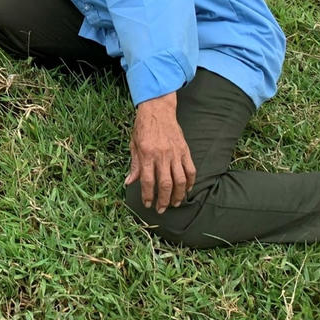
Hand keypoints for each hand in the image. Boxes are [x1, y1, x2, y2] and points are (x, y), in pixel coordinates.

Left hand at [125, 92, 195, 212]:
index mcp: (146, 154)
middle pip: (165, 184)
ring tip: (174, 203)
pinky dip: (190, 182)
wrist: (157, 110)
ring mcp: (175, 153)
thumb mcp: (134, 144)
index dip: (147, 195)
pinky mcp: (185, 150)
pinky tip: (186, 190)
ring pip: (180, 180)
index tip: (148, 204)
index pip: (147, 180)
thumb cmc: (143, 127)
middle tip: (161, 209)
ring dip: (177, 195)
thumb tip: (129, 182)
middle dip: (163, 200)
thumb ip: (134, 164)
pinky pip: (190, 170)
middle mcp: (161, 155)